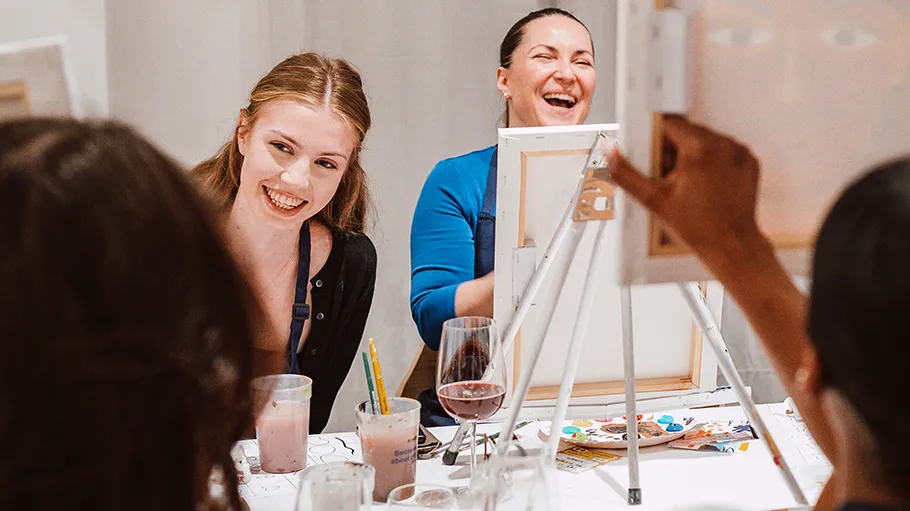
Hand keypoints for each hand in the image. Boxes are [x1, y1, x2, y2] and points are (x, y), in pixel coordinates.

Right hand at [609, 116, 764, 261]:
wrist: (731, 247)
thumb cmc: (700, 228)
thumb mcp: (653, 200)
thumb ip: (626, 173)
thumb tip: (611, 153)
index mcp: (701, 148)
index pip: (670, 125)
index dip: (657, 145)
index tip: (657, 162)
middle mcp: (724, 145)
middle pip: (688, 133)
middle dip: (674, 152)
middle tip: (670, 179)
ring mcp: (740, 153)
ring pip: (706, 141)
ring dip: (693, 157)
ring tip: (689, 185)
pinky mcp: (749, 163)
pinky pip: (724, 152)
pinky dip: (713, 164)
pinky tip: (705, 186)